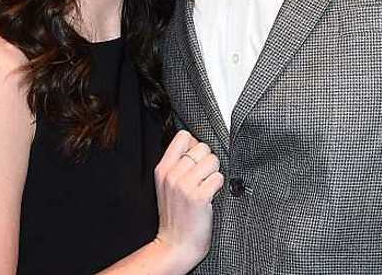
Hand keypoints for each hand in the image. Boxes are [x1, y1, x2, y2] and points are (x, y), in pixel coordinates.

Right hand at [151, 129, 223, 270]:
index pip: (184, 136)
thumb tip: (196, 144)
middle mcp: (172, 174)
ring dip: (214, 174)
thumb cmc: (175, 215)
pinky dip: (218, 187)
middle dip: (208, 161)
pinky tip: (210, 197)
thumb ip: (177, 164)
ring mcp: (184, 186)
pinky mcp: (199, 197)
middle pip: (203, 147)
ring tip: (206, 188)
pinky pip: (219, 178)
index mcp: (162, 169)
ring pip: (213, 161)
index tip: (196, 161)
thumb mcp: (166, 185)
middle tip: (203, 178)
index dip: (195, 145)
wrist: (175, 245)